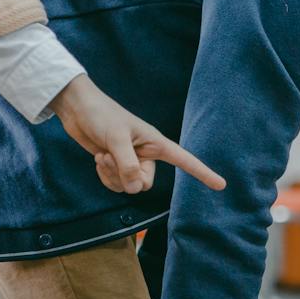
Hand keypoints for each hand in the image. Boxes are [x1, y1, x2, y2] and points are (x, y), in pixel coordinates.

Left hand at [49, 75, 226, 195]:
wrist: (78, 109)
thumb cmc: (101, 115)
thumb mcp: (116, 138)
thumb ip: (127, 165)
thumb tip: (136, 189)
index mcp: (156, 143)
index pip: (185, 160)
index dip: (203, 173)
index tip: (221, 185)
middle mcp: (147, 154)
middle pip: (145, 184)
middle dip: (126, 178)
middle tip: (110, 159)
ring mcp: (132, 162)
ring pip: (129, 187)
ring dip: (112, 176)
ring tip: (102, 156)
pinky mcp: (117, 166)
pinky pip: (116, 185)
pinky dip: (105, 177)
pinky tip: (99, 159)